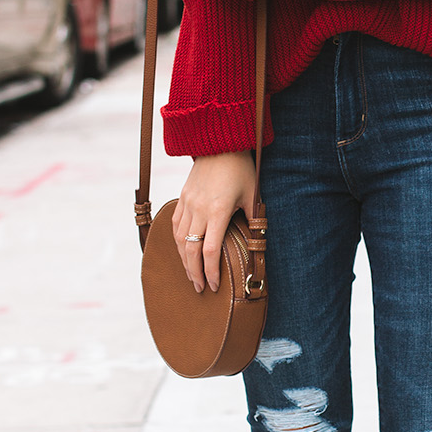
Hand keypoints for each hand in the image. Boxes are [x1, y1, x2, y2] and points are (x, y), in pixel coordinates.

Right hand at [172, 150, 255, 292]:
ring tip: (191, 275)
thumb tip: (255, 242)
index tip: (214, 285)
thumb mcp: (252, 193)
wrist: (219, 143)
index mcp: (218, 211)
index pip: (211, 250)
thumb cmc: (241, 168)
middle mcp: (199, 209)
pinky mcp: (182, 197)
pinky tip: (183, 251)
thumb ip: (252, 218)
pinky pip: (175, 225)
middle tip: (199, 289)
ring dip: (184, 261)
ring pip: (180, 240)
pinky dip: (177, 242)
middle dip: (194, 273)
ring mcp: (188, 203)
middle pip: (191, 250)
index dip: (211, 271)